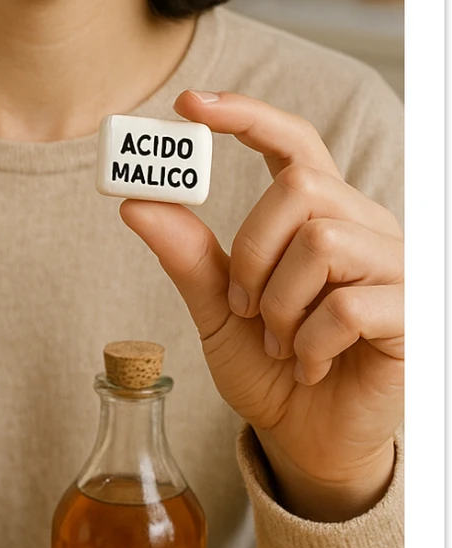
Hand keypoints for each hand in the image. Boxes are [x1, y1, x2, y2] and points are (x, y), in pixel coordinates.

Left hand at [119, 90, 402, 522]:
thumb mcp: (217, 313)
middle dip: (252, 250)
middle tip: (243, 307)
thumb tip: (138, 202)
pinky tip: (311, 366)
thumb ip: (187, 257)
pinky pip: (347, 307)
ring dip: (280, 302)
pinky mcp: (410, 312)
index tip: (188, 104)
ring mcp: (395, 267)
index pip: (293, 143)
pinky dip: (311, 343)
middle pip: (301, 187)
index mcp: (320, 215)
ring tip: (280, 343)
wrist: (312, 443)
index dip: (246, 115)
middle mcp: (364, 227)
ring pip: (323, 242)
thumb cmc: (273, 371)